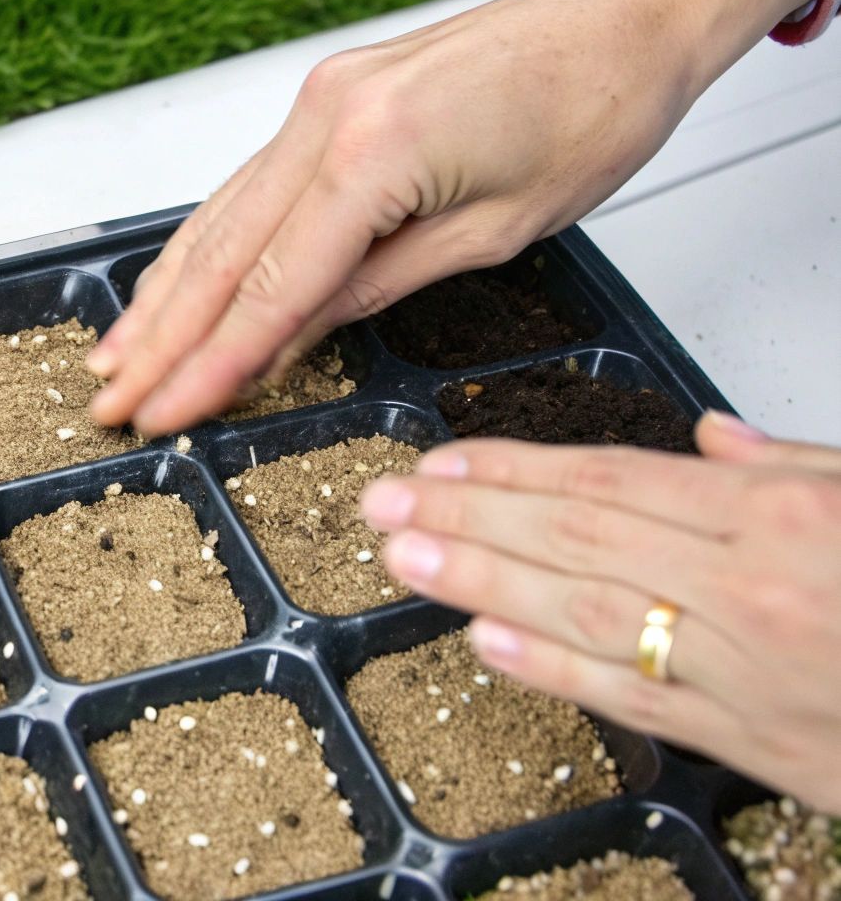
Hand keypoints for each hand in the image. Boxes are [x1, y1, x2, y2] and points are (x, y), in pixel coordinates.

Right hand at [86, 0, 816, 436]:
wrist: (622, 15)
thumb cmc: (592, 109)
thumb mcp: (495, 230)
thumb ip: (378, 284)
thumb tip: (292, 336)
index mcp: (372, 153)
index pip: (271, 287)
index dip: (210, 364)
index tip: (163, 414)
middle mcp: (327, 118)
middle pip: (223, 255)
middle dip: (162, 339)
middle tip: (110, 401)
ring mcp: (320, 102)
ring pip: (221, 217)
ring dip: (165, 295)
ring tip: (117, 355)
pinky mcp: (329, 99)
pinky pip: (250, 186)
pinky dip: (208, 244)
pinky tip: (175, 285)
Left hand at [359, 412, 840, 811]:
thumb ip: (795, 465)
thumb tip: (714, 438)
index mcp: (783, 517)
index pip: (612, 482)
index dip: (514, 470)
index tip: (442, 461)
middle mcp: (751, 588)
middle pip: (576, 542)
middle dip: (469, 518)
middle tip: (384, 502)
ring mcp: (743, 668)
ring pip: (585, 614)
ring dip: (479, 584)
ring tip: (404, 557)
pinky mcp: (749, 740)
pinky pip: (632, 698)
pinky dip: (550, 669)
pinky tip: (482, 641)